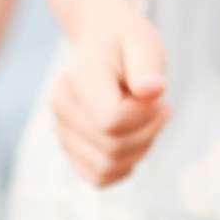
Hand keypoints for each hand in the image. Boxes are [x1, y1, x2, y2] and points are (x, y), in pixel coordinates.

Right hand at [50, 3, 168, 186]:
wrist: (102, 43)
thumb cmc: (126, 42)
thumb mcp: (142, 41)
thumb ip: (147, 64)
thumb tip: (152, 90)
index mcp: (76, 78)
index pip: (111, 122)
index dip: (143, 116)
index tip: (156, 95)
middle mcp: (61, 107)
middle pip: (111, 149)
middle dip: (146, 133)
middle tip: (158, 107)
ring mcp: (62, 131)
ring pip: (106, 168)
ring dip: (138, 151)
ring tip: (146, 122)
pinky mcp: (70, 150)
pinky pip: (100, 178)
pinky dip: (124, 166)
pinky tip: (134, 140)